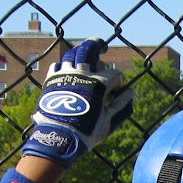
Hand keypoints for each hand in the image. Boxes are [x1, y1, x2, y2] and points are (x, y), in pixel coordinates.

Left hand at [22, 40, 134, 164]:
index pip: (114, 74)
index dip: (118, 82)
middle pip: (90, 49)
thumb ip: (122, 105)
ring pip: (72, 54)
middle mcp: (82, 73)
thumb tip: (131, 92)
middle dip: (98, 45)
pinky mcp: (51, 79)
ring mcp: (65, 74)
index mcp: (98, 83)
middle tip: (102, 46)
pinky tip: (67, 70)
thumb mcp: (109, 121)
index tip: (117, 91)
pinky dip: (64, 65)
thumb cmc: (87, 131)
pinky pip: (57, 65)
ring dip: (80, 53)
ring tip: (83, 56)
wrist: (59, 137)